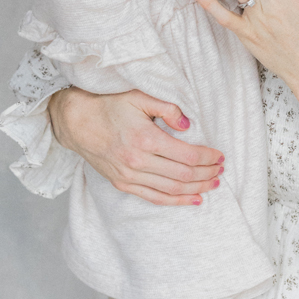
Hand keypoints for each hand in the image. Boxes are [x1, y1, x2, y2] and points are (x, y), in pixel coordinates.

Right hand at [48, 87, 223, 204]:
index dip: (207, 157)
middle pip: (183, 175)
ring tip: (213, 184)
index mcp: (145, 138)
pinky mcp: (123, 184)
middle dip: (206, 174)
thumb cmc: (109, 106)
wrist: (77, 122)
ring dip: (196, 188)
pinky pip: (155, 197)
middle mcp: (138, 161)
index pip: (186, 155)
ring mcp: (130, 176)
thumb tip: (188, 125)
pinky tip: (193, 199)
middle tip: (221, 170)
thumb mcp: (139, 97)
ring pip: (171, 189)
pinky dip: (176, 201)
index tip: (219, 155)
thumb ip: (167, 109)